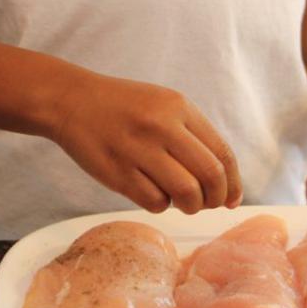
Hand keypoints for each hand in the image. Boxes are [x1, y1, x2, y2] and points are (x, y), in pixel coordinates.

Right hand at [48, 71, 242, 213]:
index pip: (222, 153)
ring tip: (183, 202)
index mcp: (180, 108)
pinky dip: (161, 204)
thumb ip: (194, 136)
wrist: (73, 102)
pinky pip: (155, 201)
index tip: (232, 198)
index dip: (233, 182)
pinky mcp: (118, 172)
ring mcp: (139, 150)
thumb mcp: (164, 105)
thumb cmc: (125, 108)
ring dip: (191, 206)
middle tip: (209, 204)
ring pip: (186, 193)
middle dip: (216, 198)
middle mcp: (163, 126)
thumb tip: (224, 183)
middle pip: (210, 175)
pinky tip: (154, 194)